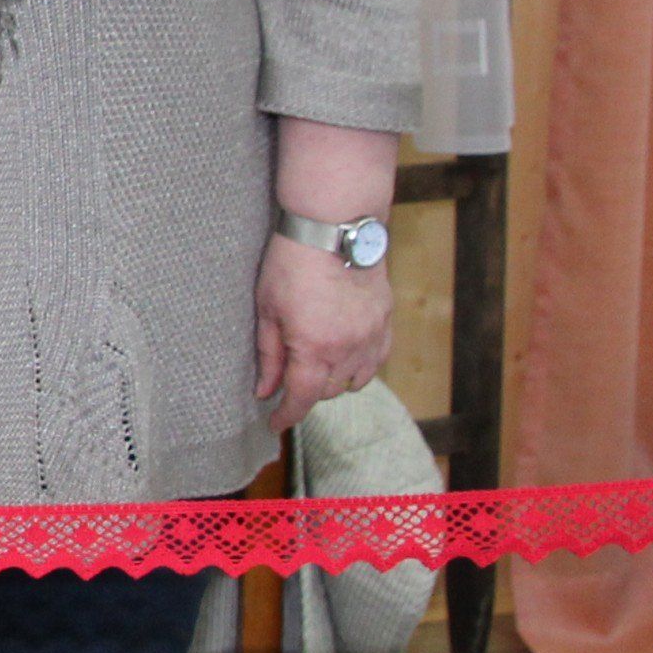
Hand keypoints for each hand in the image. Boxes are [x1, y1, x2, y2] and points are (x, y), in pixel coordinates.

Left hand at [253, 234, 393, 433]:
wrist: (333, 229)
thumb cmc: (291, 264)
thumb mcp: (267, 310)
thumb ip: (269, 355)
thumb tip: (266, 390)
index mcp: (314, 348)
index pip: (303, 398)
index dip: (287, 416)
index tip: (276, 423)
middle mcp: (348, 348)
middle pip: (328, 391)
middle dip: (307, 391)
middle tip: (289, 378)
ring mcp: (372, 336)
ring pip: (355, 380)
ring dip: (335, 380)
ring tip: (317, 363)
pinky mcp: (386, 322)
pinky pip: (376, 360)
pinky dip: (360, 364)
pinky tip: (344, 352)